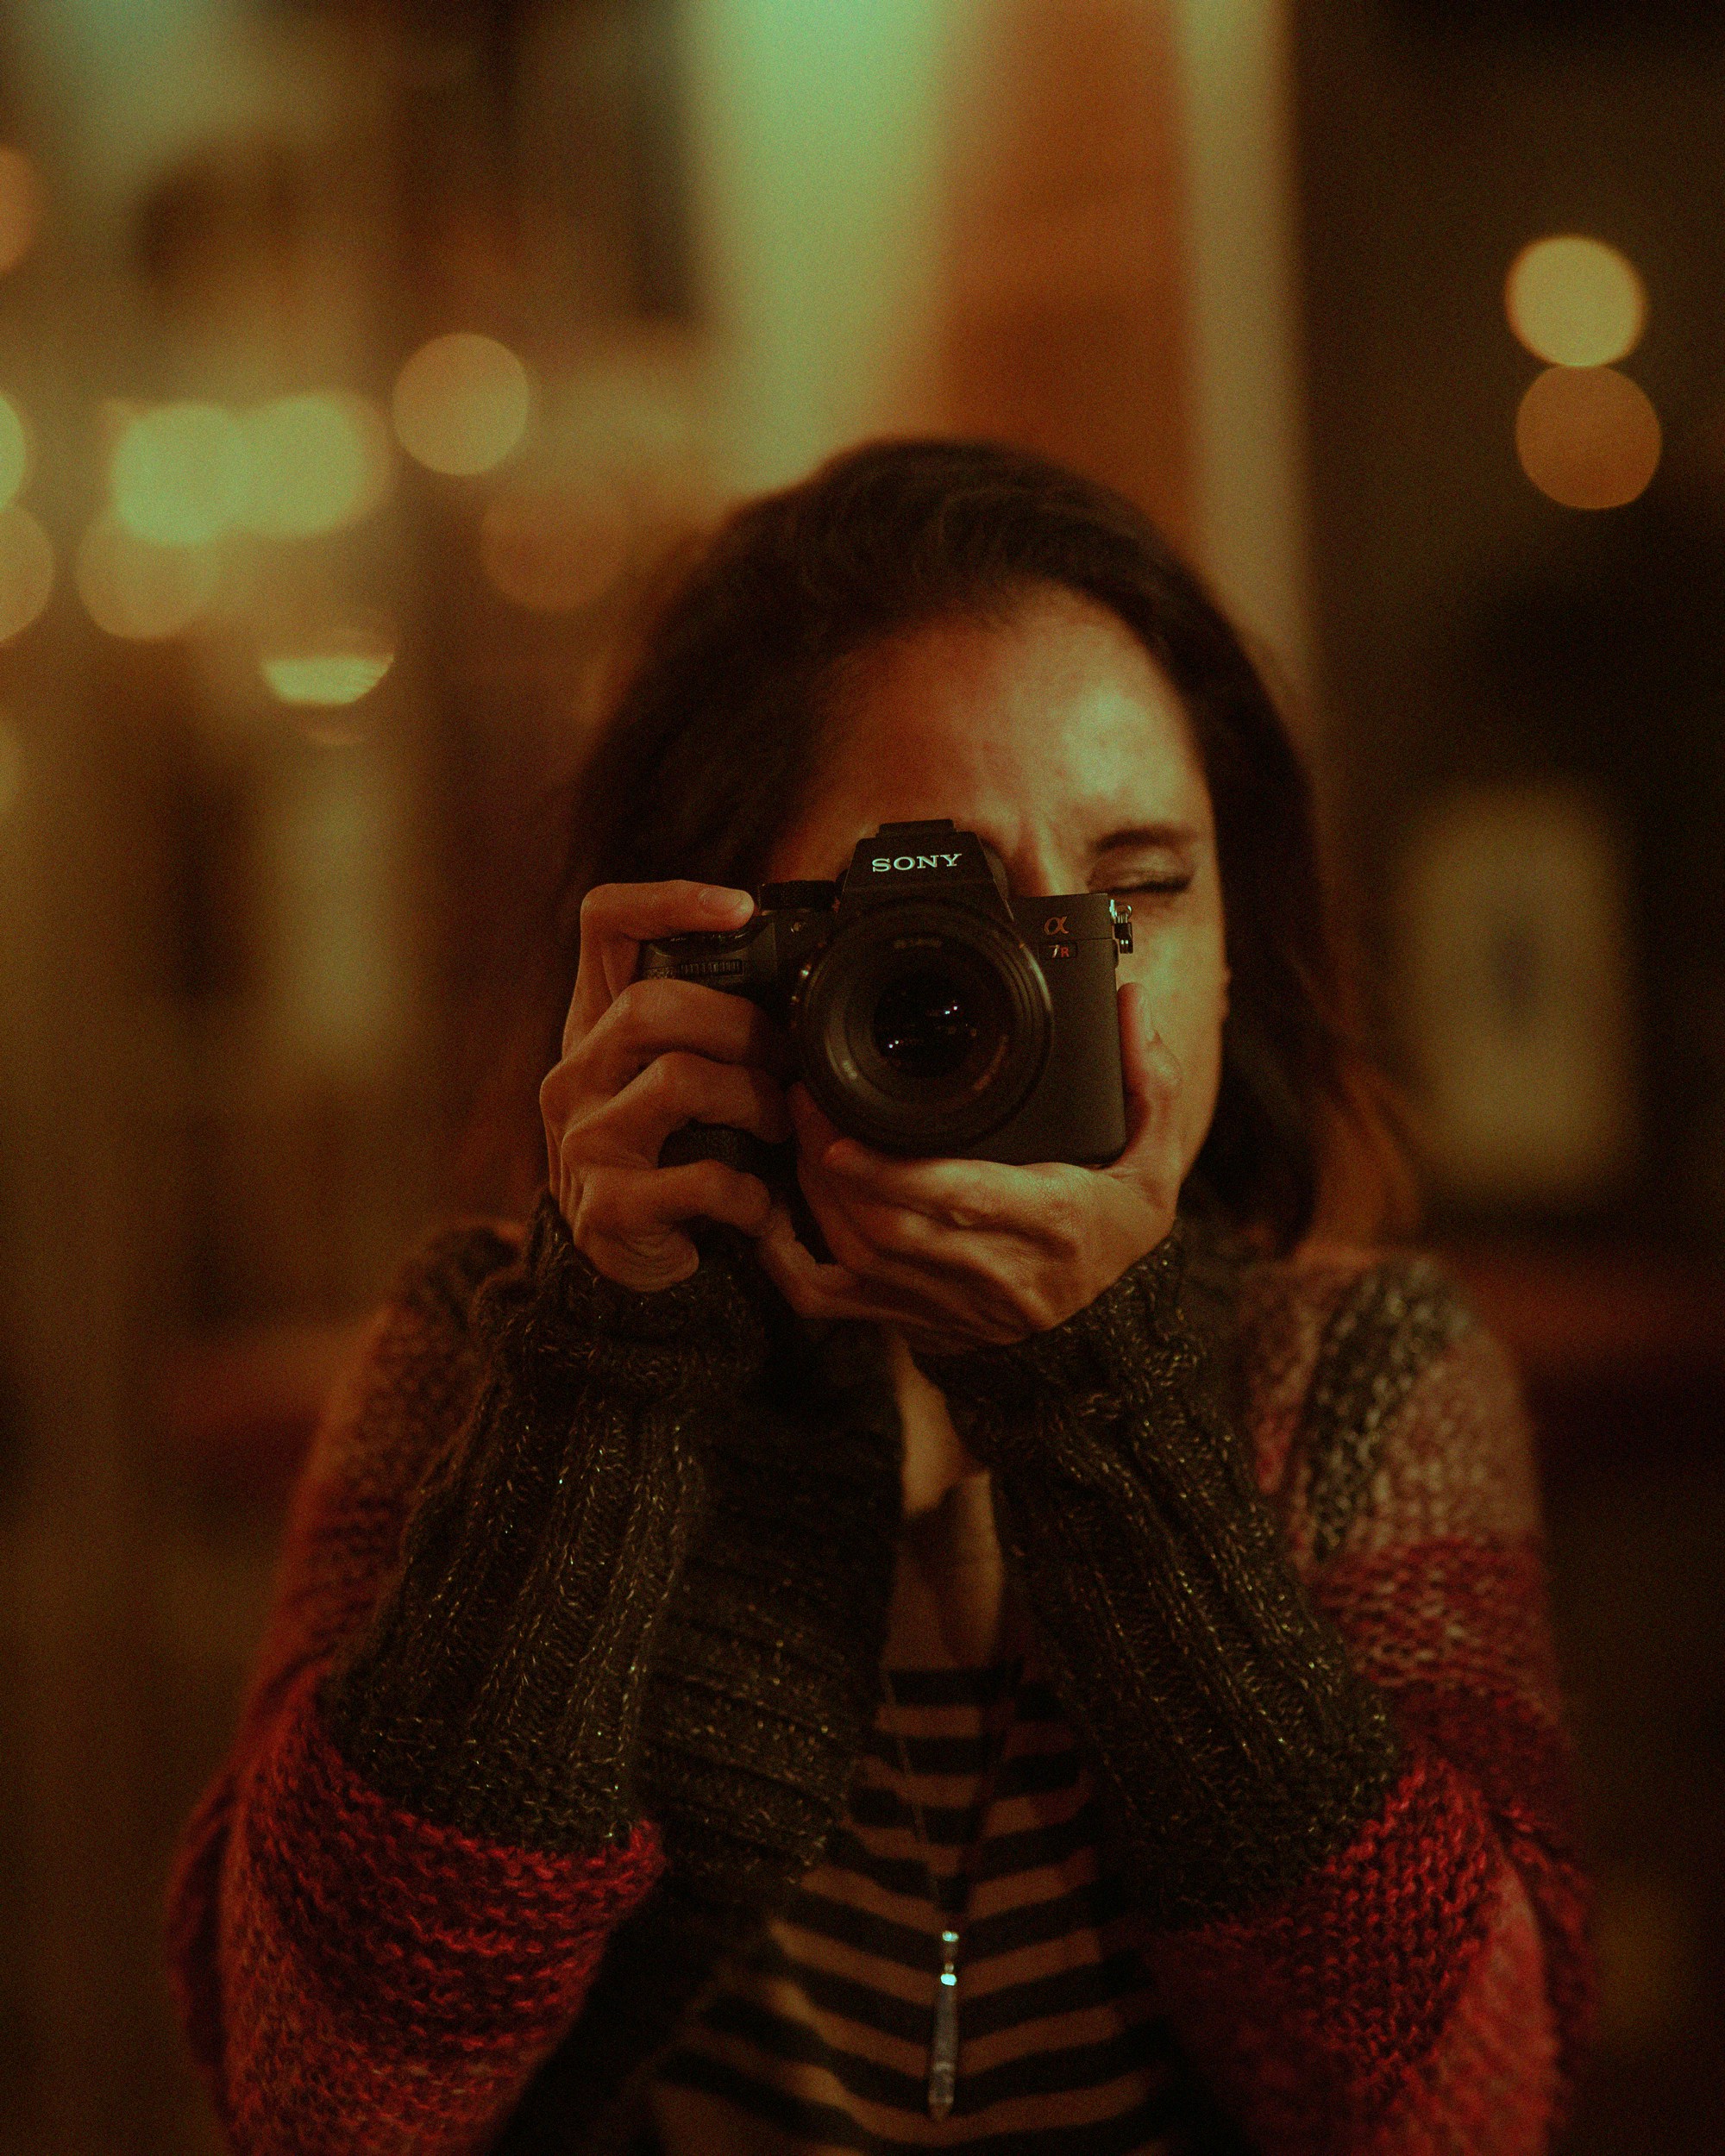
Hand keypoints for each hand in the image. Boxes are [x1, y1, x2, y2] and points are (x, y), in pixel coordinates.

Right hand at [539, 880, 792, 1289]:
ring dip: (753, 1102)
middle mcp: (574, 1073)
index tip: (741, 908)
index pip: (604, 924)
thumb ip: (711, 1028)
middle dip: (740, 1025)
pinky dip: (750, 1192)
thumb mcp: (679, 1084)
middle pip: (649, 1003)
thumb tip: (803, 977)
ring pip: (678, 1079)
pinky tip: (760, 1204)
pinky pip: (700, 1177)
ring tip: (780, 1127)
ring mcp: (582, 1140)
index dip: (668, 900)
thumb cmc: (674, 1160)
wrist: (632, 1276)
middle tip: (786, 1061)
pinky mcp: (606, 1208)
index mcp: (594, 1027)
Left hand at [753, 980, 1182, 1354]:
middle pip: (889, 1227)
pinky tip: (771, 1221)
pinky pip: (834, 1303)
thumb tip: (1130, 1000)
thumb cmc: (1114, 1233)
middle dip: (830, 1166)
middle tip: (800, 1100)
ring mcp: (949, 1304)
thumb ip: (1151, 1082)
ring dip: (812, 1197)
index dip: (891, 1174)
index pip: (961, 1199)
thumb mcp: (1154, 1164)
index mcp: (1052, 1222)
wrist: (1102, 1336)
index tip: (840, 1135)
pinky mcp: (913, 1322)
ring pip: (856, 1258)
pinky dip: (790, 1265)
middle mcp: (996, 1272)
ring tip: (795, 1134)